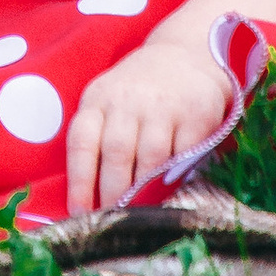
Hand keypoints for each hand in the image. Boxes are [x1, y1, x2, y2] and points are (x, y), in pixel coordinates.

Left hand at [65, 38, 231, 215]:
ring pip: (150, 157)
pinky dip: (177, 178)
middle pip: (116, 153)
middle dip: (114, 193)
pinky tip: (171, 194)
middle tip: (113, 223)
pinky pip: (184, 154)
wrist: (186, 53)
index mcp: (99, 99)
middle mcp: (128, 100)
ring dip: (144, 192)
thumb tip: (86, 203)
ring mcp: (163, 106)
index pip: (82, 141)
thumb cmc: (138, 93)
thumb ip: (98, 142)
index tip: (80, 214)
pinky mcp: (196, 113)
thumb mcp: (109, 104)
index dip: (79, 181)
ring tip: (139, 216)